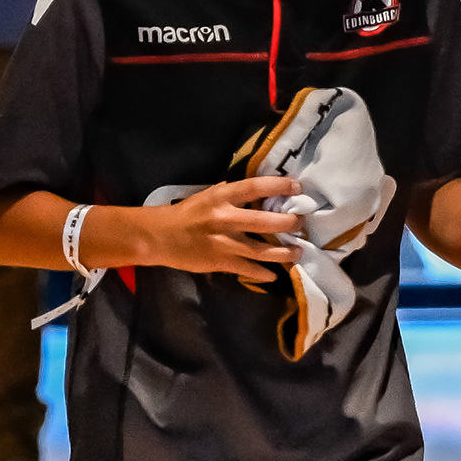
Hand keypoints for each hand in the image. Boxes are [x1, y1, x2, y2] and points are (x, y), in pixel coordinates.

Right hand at [111, 173, 305, 280]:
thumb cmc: (185, 214)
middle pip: (265, 221)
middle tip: (301, 223)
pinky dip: (262, 273)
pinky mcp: (219, 262)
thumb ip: (231, 195)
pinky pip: (247, 268)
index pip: (255, 187)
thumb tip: (258, 191)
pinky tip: (273, 274)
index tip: (298, 186)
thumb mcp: (207, 196)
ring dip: (283, 252)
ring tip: (298, 252)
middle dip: (289, 223)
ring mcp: (223, 242)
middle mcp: (224, 218)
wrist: (159, 237)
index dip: (279, 186)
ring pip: (261, 250)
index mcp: (221, 197)